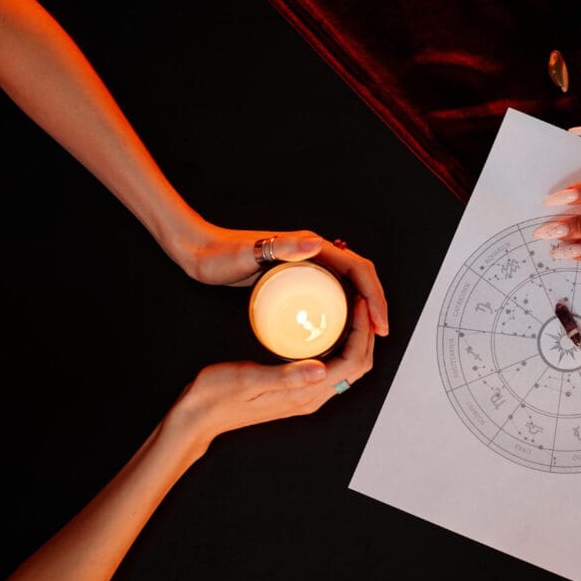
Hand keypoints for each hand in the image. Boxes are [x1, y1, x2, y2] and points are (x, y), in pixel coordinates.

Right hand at [163, 295, 375, 449]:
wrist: (197, 417)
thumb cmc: (217, 396)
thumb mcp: (248, 379)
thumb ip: (285, 376)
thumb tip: (321, 369)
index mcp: (305, 394)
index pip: (353, 362)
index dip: (363, 331)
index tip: (358, 302)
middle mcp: (312, 397)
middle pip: (358, 366)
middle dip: (367, 333)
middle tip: (359, 300)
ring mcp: (306, 395)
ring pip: (348, 367)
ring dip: (356, 339)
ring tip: (350, 309)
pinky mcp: (297, 390)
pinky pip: (332, 367)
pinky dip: (340, 345)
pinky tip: (328, 326)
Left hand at [181, 229, 388, 335]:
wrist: (199, 252)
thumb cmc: (220, 254)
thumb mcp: (250, 252)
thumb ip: (280, 245)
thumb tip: (315, 243)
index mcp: (314, 248)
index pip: (360, 270)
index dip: (376, 297)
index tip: (380, 324)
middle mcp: (316, 255)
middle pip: (360, 279)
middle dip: (376, 305)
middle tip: (381, 334)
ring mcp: (308, 267)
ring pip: (348, 287)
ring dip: (364, 310)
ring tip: (368, 337)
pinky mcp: (298, 279)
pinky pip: (331, 295)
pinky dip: (344, 312)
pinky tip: (339, 332)